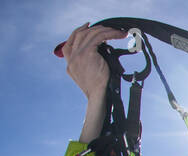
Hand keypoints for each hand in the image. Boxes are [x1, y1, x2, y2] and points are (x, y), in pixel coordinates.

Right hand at [59, 22, 128, 140]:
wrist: (98, 97)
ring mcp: (77, 55)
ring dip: (106, 31)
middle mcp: (71, 58)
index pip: (69, 42)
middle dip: (94, 29)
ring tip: (118, 32)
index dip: (79, 31)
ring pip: (90, 34)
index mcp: (70, 64)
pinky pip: (99, 38)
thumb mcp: (91, 76)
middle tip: (107, 28)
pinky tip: (118, 35)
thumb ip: (89, 64)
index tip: (87, 26)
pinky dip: (110, 34)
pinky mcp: (87, 53)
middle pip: (80, 35)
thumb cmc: (99, 90)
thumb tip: (101, 50)